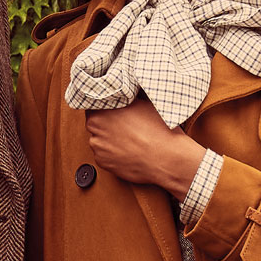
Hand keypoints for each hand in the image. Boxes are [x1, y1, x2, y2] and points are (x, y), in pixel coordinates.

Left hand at [85, 100, 206, 197]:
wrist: (167, 158)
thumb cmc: (158, 130)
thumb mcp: (141, 103)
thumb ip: (124, 100)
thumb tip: (121, 96)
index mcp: (100, 113)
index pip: (94, 105)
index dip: (105, 105)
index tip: (114, 107)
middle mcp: (95, 132)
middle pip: (96, 123)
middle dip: (108, 122)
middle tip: (126, 123)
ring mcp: (99, 150)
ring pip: (101, 139)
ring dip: (110, 138)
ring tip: (131, 138)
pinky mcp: (104, 164)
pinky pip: (105, 155)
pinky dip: (114, 152)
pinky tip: (129, 149)